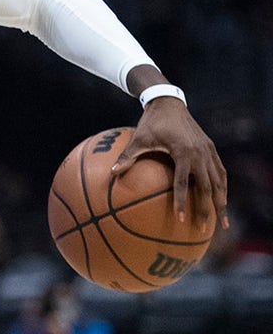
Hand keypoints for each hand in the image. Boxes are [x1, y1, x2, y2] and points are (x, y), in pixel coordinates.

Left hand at [112, 98, 227, 231]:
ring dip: (221, 203)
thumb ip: (127, 157)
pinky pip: (220, 173)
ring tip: (221, 223)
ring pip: (219, 182)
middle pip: (208, 187)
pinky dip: (222, 188)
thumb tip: (112, 174)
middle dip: (206, 210)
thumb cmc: (150, 123)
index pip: (184, 183)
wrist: (168, 103)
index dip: (183, 202)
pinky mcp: (211, 150)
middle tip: (202, 230)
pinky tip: (221, 202)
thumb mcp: (138, 139)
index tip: (181, 220)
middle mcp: (201, 153)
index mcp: (184, 152)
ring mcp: (209, 151)